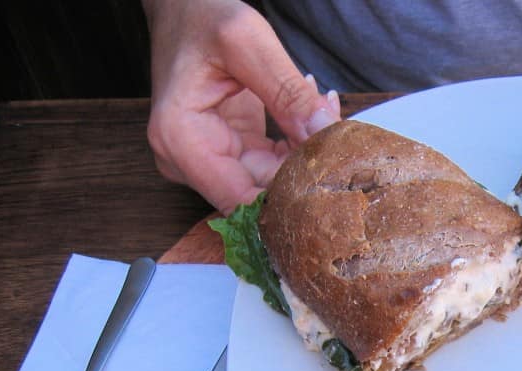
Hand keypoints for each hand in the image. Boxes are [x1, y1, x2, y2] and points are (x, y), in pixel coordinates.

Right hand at [143, 0, 339, 212]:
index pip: (240, 200)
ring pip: (272, 181)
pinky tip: (313, 116)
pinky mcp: (229, 151)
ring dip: (305, 157)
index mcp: (180, 140)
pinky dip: (297, 146)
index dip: (287, 199)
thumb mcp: (248, 43)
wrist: (183, 7)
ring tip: (327, 114)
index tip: (328, 179)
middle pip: (259, 193)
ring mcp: (208, 159)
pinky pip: (272, 165)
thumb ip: (288, 93)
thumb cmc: (202, 17)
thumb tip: (325, 135)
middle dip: (304, 171)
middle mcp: (187, 160)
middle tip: (340, 139)